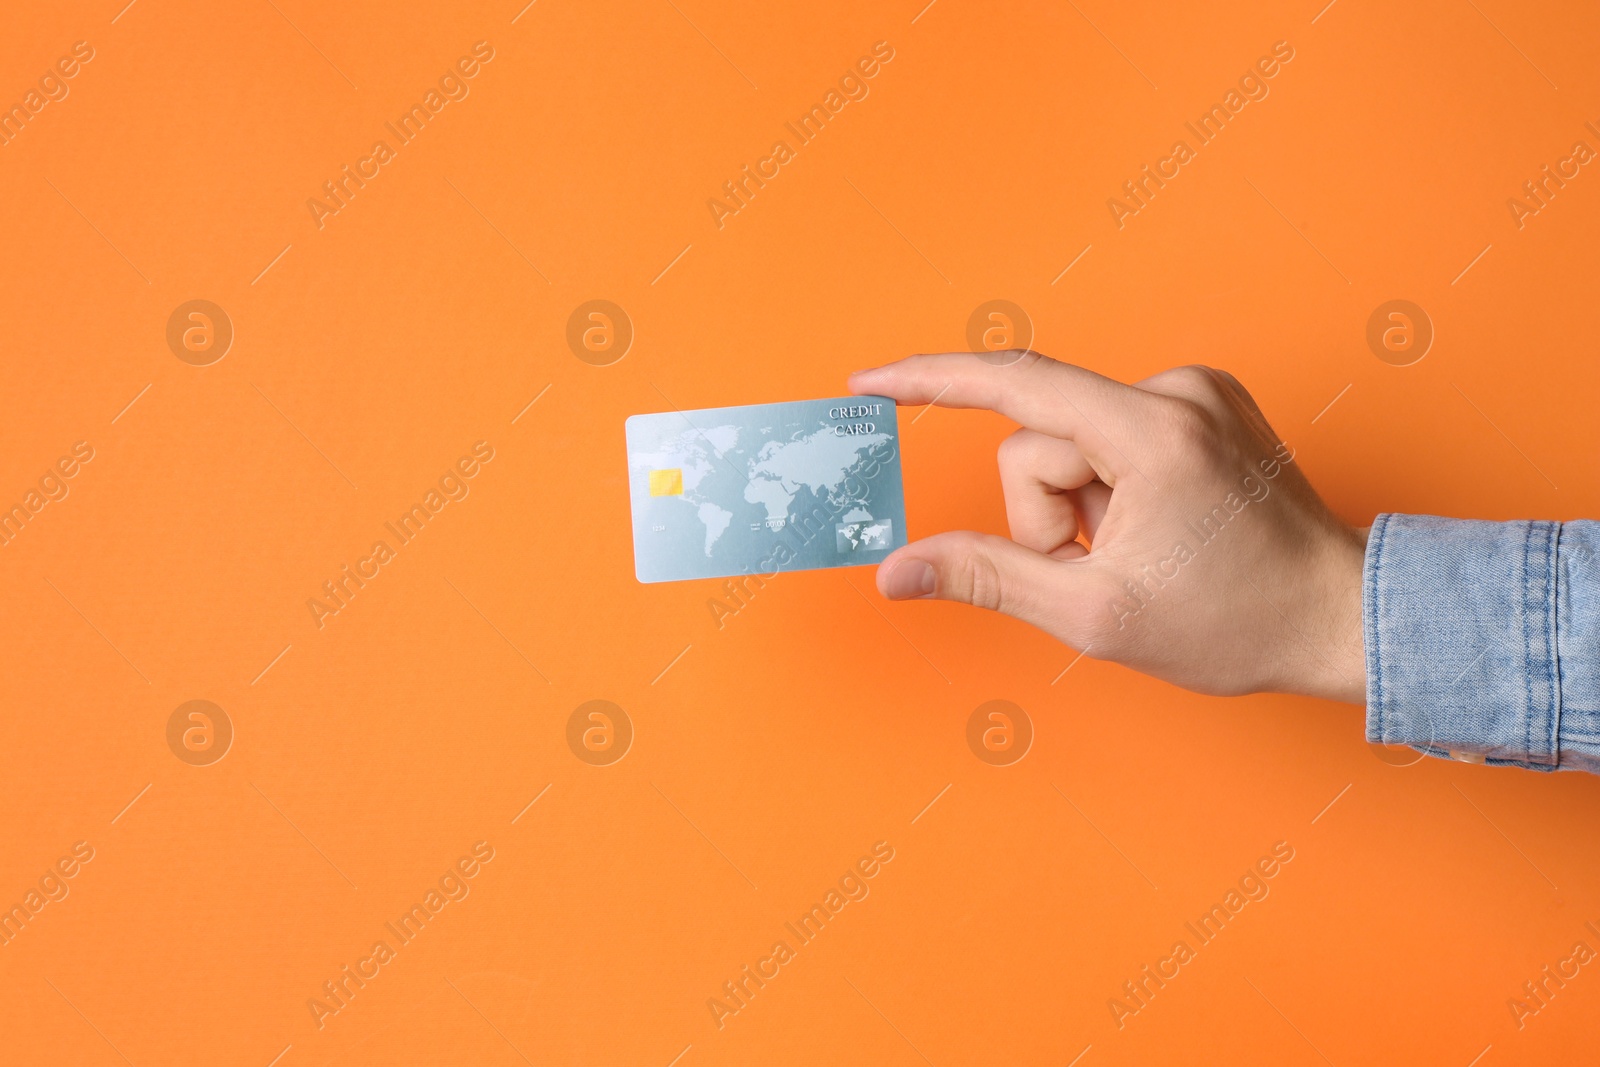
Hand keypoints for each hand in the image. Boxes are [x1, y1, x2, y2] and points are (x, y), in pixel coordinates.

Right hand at [848, 351, 1366, 702]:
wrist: (1339, 618)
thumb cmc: (1238, 622)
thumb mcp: (1095, 613)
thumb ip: (986, 577)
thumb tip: (898, 569)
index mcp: (1153, 433)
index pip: (1013, 384)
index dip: (928, 381)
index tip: (868, 381)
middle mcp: (1178, 390)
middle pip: (1040, 440)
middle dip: (1049, 514)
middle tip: (1103, 567)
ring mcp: (1196, 392)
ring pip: (1071, 442)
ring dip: (1081, 507)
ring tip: (1140, 550)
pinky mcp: (1202, 404)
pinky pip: (1109, 436)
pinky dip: (1110, 488)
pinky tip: (1157, 526)